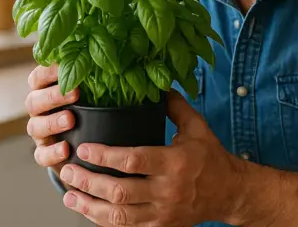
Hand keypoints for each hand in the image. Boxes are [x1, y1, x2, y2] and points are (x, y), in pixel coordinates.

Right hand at [25, 64, 78, 177]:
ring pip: (35, 127)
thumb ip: (89, 79)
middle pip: (33, 101)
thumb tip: (106, 62)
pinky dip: (52, 152)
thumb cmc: (87, 107)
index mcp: (44, 91)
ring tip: (70, 120)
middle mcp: (39, 111)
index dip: (47, 72)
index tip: (63, 66)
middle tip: (74, 93)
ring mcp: (40, 133)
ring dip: (52, 122)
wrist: (84, 143)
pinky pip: (41, 154)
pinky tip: (66, 149)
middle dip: (53, 96)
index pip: (37, 78)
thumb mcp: (87, 92)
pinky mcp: (44, 153)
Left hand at [58, 90, 246, 226]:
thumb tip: (158, 84)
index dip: (104, 156)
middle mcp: (168, 190)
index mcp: (175, 163)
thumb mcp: (197, 127)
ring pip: (119, 216)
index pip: (133, 160)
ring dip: (90, 207)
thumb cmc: (211, 157)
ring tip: (69, 195)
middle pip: (120, 191)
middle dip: (89, 182)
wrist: (230, 193)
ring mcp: (163, 213)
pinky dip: (105, 222)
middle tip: (68, 171)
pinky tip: (89, 211)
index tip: (84, 149)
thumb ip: (175, 106)